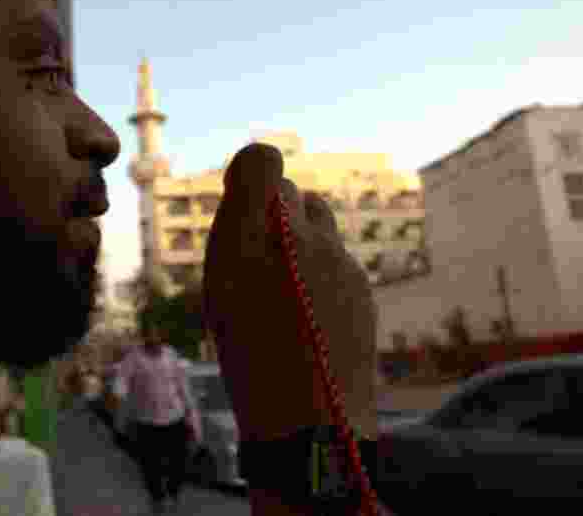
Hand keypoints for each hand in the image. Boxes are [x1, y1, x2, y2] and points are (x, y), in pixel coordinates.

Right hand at [203, 144, 377, 441]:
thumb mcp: (221, 287)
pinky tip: (309, 315)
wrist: (308, 420)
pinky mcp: (361, 285)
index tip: (242, 204)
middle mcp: (302, 236)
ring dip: (300, 240)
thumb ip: (238, 227)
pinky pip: (337, 259)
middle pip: (291, 194)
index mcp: (255, 234)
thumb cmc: (248, 353)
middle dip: (274, 214)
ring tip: (283, 288)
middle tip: (257, 260)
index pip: (262, 160)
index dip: (250, 176)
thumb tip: (252, 184)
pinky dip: (321, 273)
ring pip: (318, 225)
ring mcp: (338, 260)